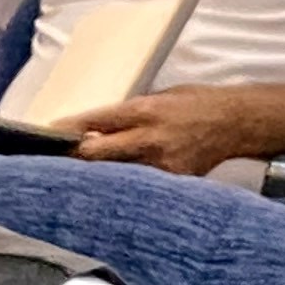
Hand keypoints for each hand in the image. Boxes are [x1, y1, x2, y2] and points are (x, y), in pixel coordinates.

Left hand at [70, 88, 257, 174]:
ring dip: (100, 174)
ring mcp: (162, 164)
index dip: (70, 128)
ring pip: (118, 174)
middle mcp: (150, 138)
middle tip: (54, 161)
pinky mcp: (174, 181)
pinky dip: (128, 183)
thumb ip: (131, 113)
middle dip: (76, 158)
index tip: (49, 133)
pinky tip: (118, 188)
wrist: (236, 122)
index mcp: (146, 110)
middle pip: (100, 154)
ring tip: (77, 178)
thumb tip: (100, 126)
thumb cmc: (196, 102)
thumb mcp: (161, 96)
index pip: (98, 120)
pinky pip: (142, 183)